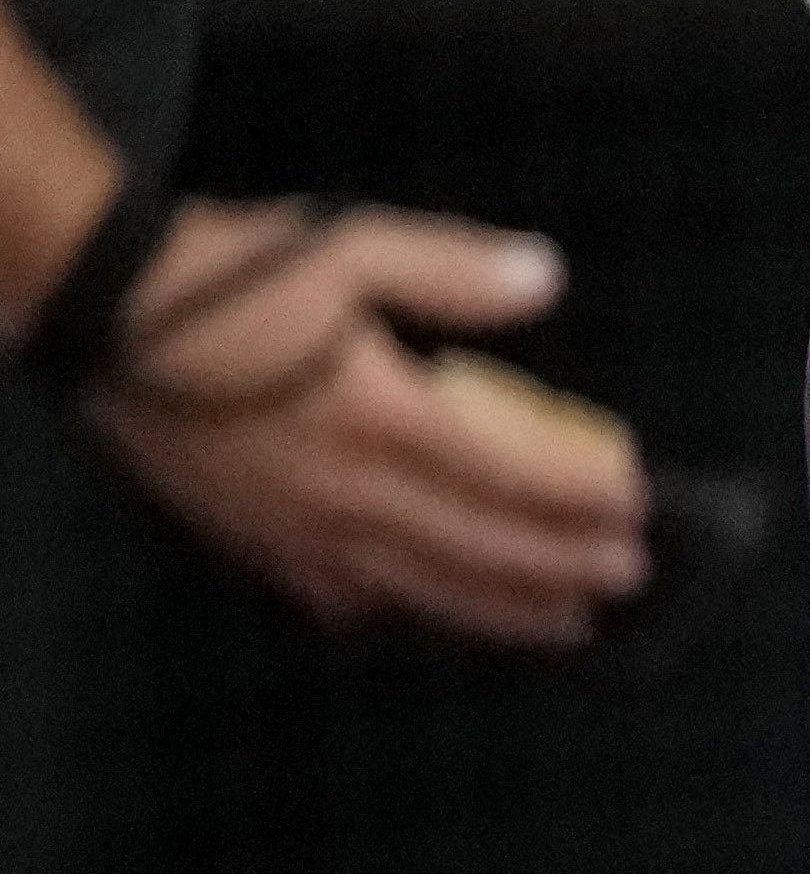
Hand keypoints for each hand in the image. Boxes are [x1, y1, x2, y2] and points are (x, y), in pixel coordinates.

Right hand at [84, 202, 651, 644]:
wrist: (108, 318)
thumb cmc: (234, 280)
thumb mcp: (354, 249)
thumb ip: (456, 271)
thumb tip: (547, 279)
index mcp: (380, 420)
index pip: (506, 475)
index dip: (577, 497)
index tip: (638, 505)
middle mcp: (343, 491)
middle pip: (475, 548)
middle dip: (560, 567)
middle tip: (629, 579)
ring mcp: (295, 527)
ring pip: (417, 588)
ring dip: (498, 610)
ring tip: (565, 624)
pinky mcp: (253, 539)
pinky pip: (342, 595)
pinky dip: (404, 609)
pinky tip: (431, 612)